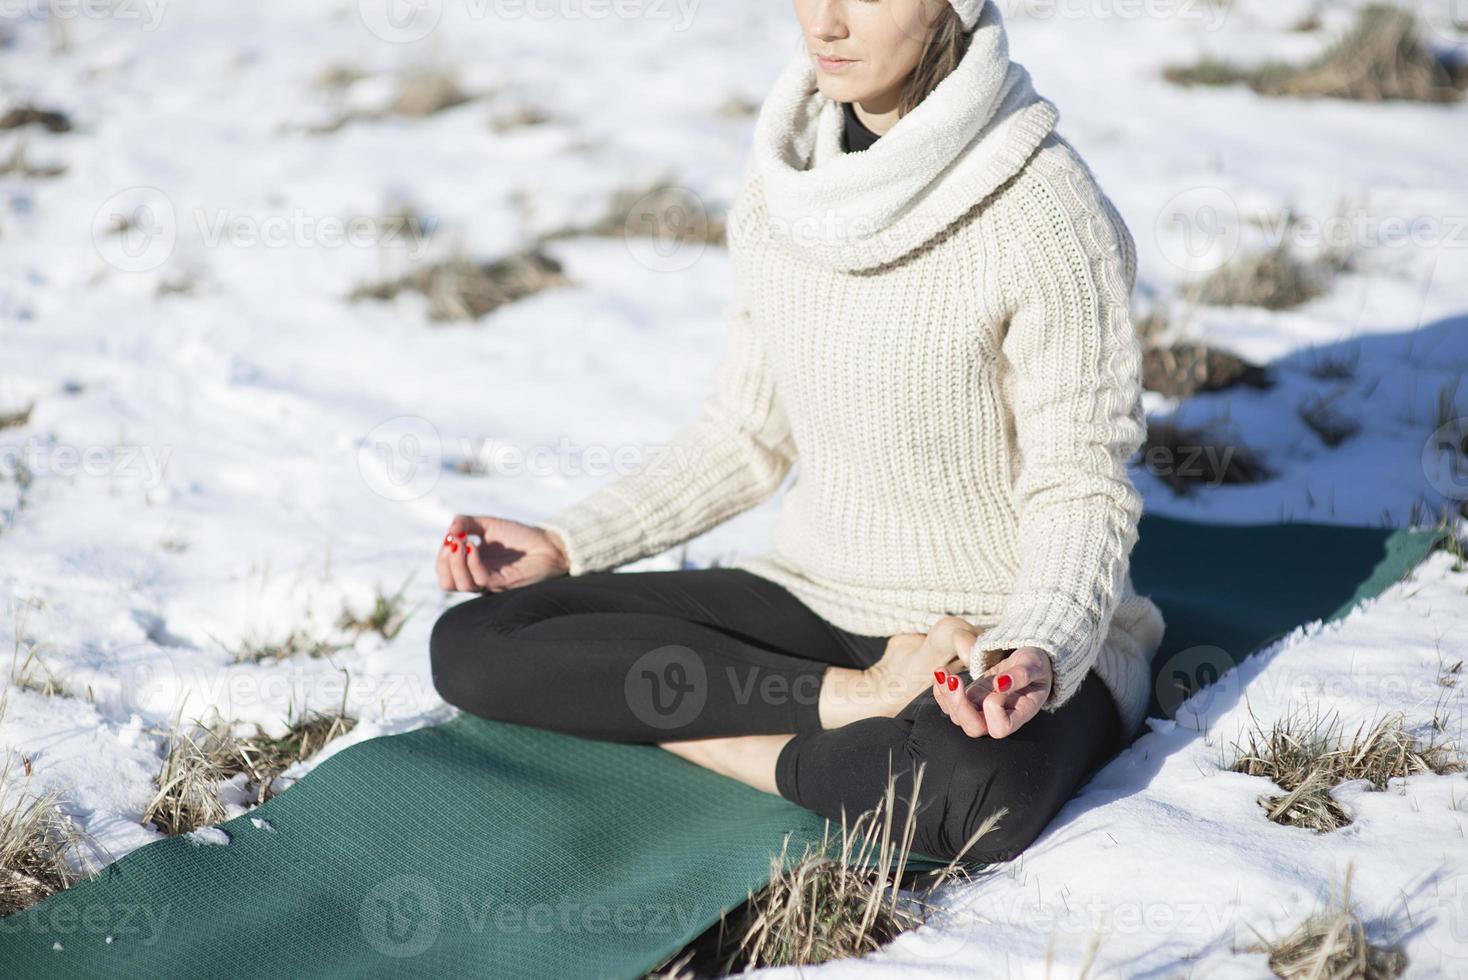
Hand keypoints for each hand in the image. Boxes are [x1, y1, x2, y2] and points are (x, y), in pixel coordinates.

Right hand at [435, 515, 569, 592]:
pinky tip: (473, 546)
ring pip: (462, 584)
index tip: (449, 537)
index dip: (441, 556)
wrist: (549, 544)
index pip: (445, 572)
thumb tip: (449, 530)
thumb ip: (466, 523)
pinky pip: (481, 579)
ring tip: (461, 542)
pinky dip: (472, 562)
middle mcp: (478, 578)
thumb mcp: (488, 524)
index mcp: (472, 567)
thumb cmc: (520, 537)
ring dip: (456, 562)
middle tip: (451, 542)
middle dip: (444, 563)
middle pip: (448, 583)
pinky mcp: (504, 584)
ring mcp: (491, 583)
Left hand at [931, 645, 1053, 738]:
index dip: (993, 708)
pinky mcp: (970, 700)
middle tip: (954, 680)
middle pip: (973, 728)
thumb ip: (1021, 675)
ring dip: (946, 695)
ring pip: (957, 717)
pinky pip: (949, 704)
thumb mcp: (1035, 665)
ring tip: (944, 672)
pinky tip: (941, 672)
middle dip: (959, 706)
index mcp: (1020, 714)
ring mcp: (981, 711)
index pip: (1000, 728)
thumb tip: (1000, 684)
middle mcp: (998, 718)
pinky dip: (941, 690)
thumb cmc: (1036, 666)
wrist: (1028, 663)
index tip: (998, 684)